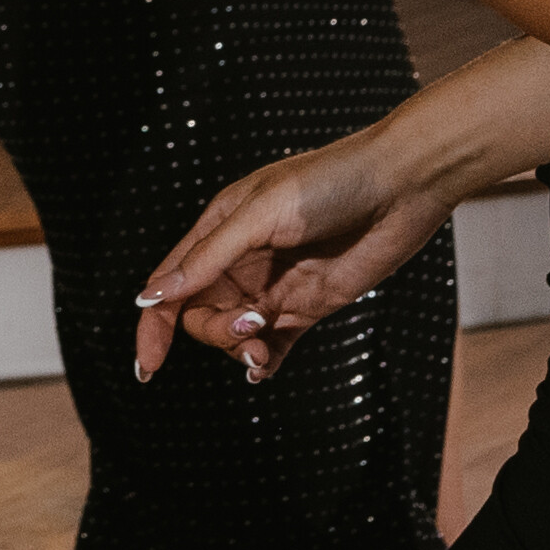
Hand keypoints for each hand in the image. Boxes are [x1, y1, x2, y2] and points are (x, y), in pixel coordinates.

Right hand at [129, 120, 465, 384]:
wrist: (401, 186)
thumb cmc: (330, 182)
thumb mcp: (260, 215)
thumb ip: (208, 258)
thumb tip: (153, 295)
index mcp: (220, 228)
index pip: (170, 283)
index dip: (153, 324)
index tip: (149, 365)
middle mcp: (242, 260)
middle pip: (200, 314)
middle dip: (216, 331)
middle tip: (252, 326)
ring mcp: (274, 285)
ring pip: (235, 334)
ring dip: (240, 349)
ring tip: (264, 348)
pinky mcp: (308, 305)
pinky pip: (274, 346)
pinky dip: (265, 363)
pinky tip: (267, 368)